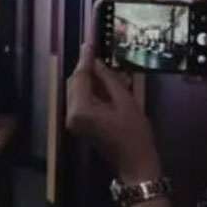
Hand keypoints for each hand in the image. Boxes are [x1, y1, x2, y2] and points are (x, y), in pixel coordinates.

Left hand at [67, 40, 160, 183]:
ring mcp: (72, 120)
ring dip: (88, 78)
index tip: (89, 42)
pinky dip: (90, 89)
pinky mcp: (78, 123)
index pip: (80, 77)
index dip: (86, 59)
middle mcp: (71, 113)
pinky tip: (102, 81)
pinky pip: (80, 100)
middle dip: (86, 67)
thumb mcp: (126, 102)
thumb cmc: (135, 134)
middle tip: (96, 51)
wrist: (135, 164)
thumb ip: (109, 80)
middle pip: (74, 82)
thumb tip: (98, 63)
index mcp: (81, 108)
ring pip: (76, 90)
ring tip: (102, 64)